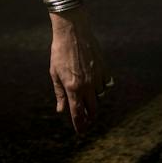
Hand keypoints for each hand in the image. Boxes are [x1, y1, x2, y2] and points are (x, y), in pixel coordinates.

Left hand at [49, 9, 109, 135]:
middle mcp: (87, 85)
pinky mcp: (104, 68)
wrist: (73, 30)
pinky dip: (102, 87)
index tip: (81, 132)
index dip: (80, 125)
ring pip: (100, 97)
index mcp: (72, 87)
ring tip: (88, 98)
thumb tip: (61, 110)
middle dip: (90, 117)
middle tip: (86, 119)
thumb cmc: (60, 51)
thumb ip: (59, 93)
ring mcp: (97, 77)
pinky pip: (106, 84)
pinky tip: (95, 84)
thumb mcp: (54, 73)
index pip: (78, 113)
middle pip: (93, 109)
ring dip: (95, 100)